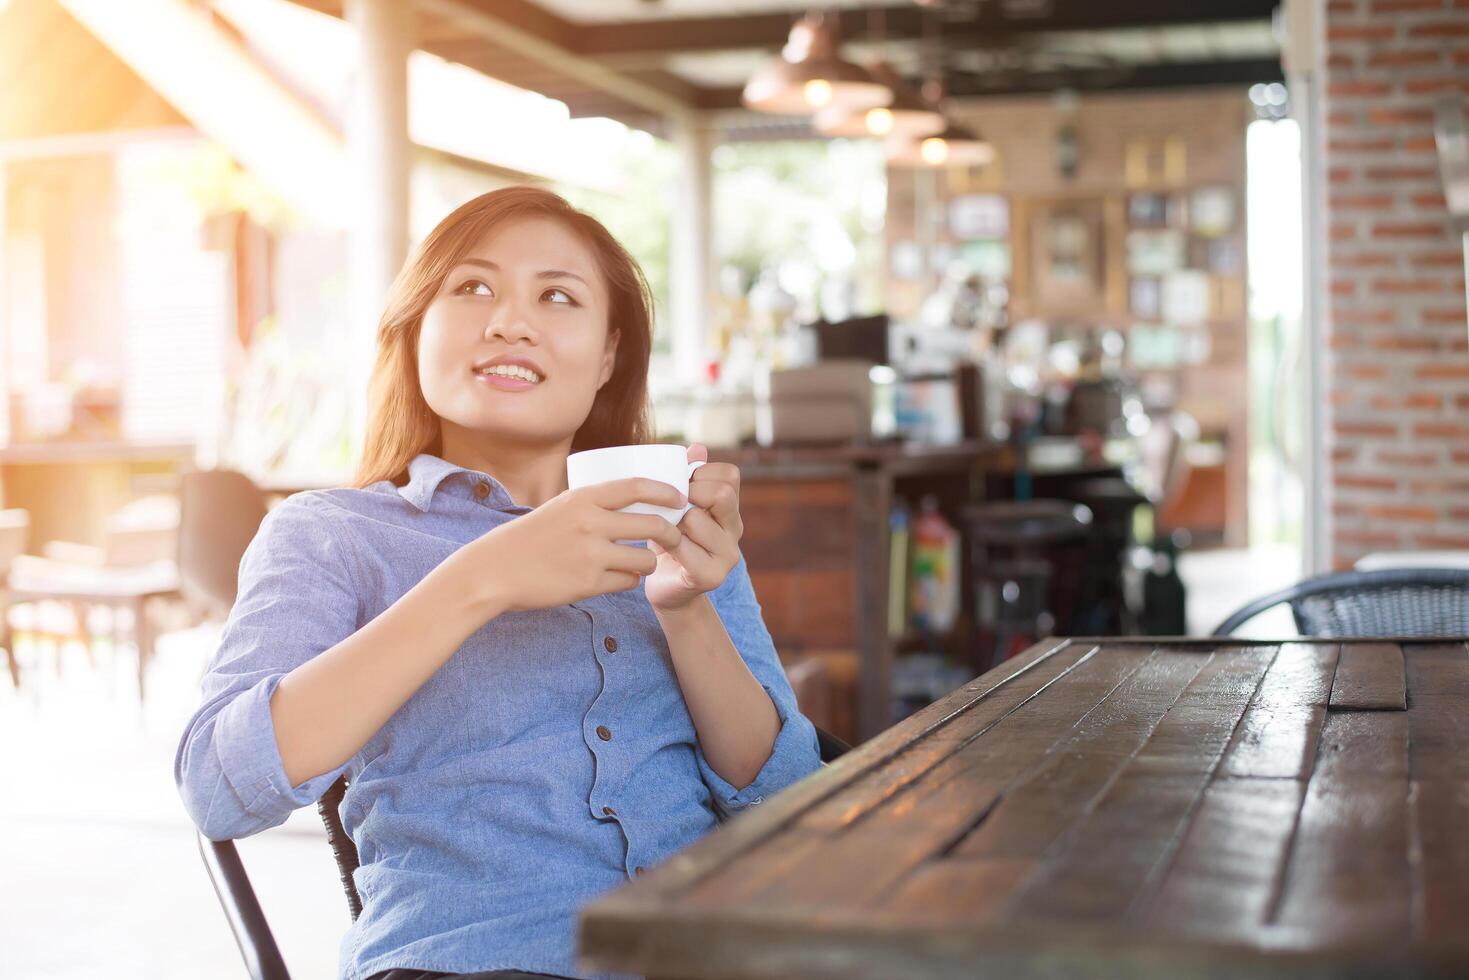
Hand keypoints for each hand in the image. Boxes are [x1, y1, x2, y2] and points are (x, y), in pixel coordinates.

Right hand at [458, 478, 684, 614]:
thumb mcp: (560, 507)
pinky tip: (619, 578)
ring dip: (648, 562)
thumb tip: (635, 499)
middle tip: (673, 537)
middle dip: (671, 533)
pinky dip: (629, 581)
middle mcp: (590, 523)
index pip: (638, 487)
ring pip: (644, 559)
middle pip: (652, 525)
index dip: (666, 492)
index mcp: (582, 498)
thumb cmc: (529, 538)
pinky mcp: (588, 584)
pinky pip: (627, 582)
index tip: (680, 498)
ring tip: (640, 562)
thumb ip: (593, 504)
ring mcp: (590, 555)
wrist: (495, 571)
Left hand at [644, 444, 744, 612]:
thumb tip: (697, 447)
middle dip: (689, 492)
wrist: (664, 587)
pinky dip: (666, 542)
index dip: (702, 472)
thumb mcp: (675, 506)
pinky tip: (659, 548)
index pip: (730, 475)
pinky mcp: (711, 576)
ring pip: (696, 519)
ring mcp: (728, 555)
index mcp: (730, 509)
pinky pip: (684, 547)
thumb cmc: (667, 539)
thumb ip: (686, 477)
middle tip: (671, 505)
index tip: (681, 484)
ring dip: (671, 521)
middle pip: (722, 493)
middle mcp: (735, 530)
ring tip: (663, 529)